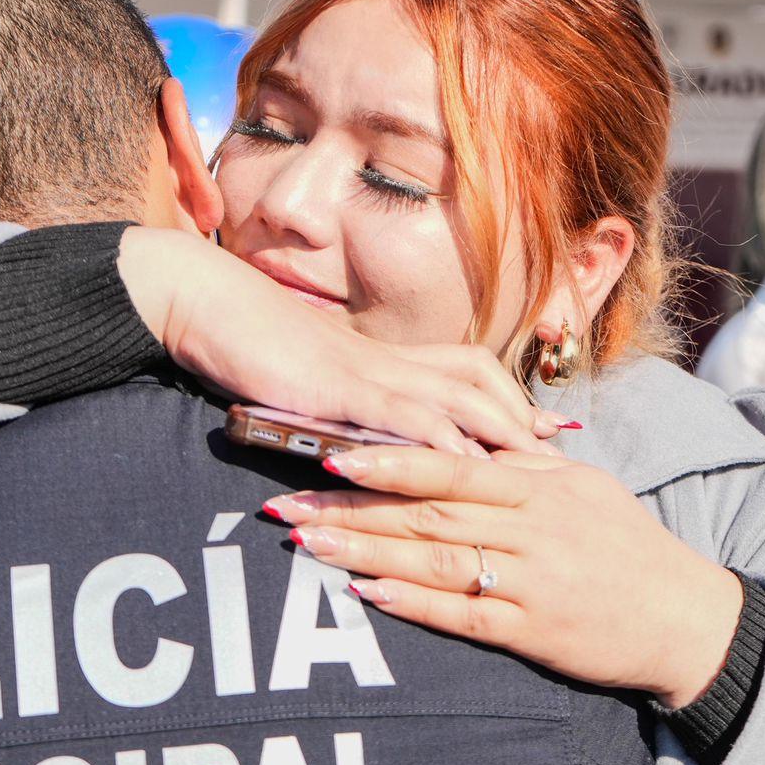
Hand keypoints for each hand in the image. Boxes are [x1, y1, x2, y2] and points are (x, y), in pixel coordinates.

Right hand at [118, 228, 569, 456]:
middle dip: (520, 416)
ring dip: (496, 428)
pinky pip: (400, 411)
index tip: (545, 428)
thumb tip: (362, 429)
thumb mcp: (306, 374)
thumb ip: (340, 397)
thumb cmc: (247, 339)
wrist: (204, 302)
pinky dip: (436, 436)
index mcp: (380, 354)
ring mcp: (365, 367)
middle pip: (475, 380)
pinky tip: (461, 462)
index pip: (462, 370)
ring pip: (452, 395)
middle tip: (560, 450)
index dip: (508, 397)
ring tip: (531, 463)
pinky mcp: (338, 383)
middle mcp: (385, 357)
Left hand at [263, 447, 743, 707]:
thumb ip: (524, 465)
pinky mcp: (533, 633)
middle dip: (352, 509)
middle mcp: (531, 530)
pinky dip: (414, 605)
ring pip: (435, 561)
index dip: (390, 461)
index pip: (452, 467)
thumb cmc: (630, 547)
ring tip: (308, 546)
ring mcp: (531, 582)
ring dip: (366, 553)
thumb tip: (467, 440)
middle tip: (290, 506)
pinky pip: (464, 616)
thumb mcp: (586, 488)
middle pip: (427, 513)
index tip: (333, 455)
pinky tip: (368, 595)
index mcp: (540, 488)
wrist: (687, 619)